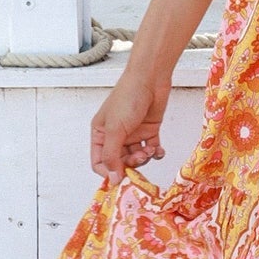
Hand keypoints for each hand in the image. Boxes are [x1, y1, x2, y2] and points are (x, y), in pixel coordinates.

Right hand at [90, 68, 170, 182]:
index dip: (109, 172)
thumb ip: (112, 156)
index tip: (121, 178)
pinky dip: (156, 153)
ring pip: (137, 157)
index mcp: (101, 134)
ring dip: (144, 158)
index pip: (100, 162)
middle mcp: (116, 136)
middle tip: (140, 157)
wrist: (150, 79)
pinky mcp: (149, 131)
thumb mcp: (115, 129)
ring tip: (149, 149)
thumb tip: (112, 179)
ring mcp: (133, 134)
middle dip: (131, 164)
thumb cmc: (128, 98)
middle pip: (120, 162)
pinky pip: (152, 150)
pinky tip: (159, 149)